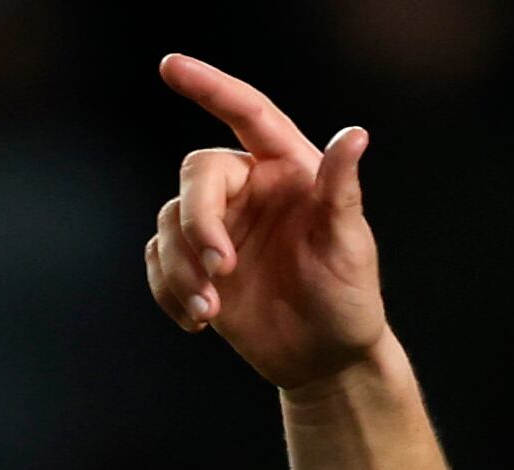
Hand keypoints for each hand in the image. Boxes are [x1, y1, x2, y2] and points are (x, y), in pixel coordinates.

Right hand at [144, 56, 385, 391]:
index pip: (247, 113)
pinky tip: (196, 320)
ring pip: (171, 221)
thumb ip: (341, 188)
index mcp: (288, 168)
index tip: (171, 67)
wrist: (324, 358)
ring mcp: (220, 226)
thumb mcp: (349, 244)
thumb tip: (355, 135)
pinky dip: (168, 289)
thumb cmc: (348, 297)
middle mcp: (249, 188)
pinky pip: (158, 259)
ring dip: (181, 268)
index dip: (209, 87)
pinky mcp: (197, 265)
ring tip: (209, 310)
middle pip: (198, 175)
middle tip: (220, 270)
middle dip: (199, 222)